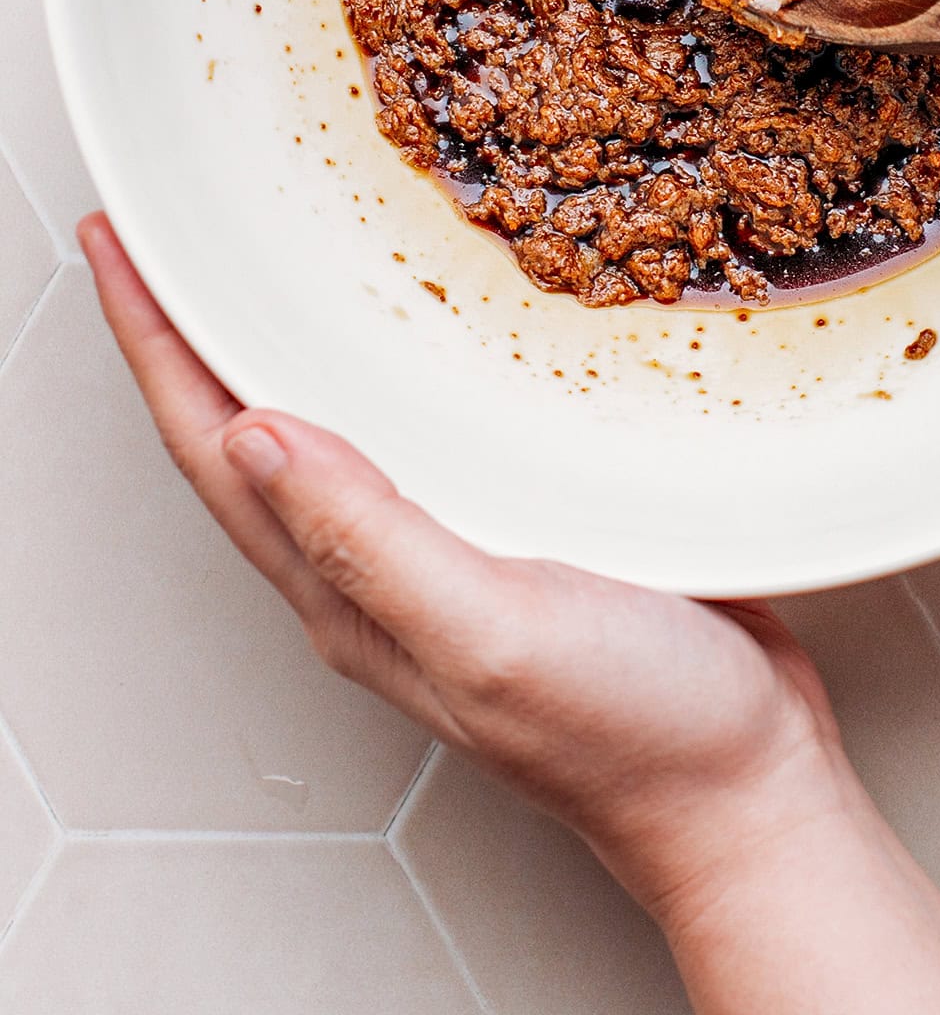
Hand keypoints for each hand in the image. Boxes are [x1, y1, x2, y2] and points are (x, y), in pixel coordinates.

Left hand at [79, 213, 939, 1013]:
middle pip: (250, 427)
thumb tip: (253, 434)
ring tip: (264, 259)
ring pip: (333, 424)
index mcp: (347, 590)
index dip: (152, 343)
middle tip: (172, 232)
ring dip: (282, 341)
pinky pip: (422, 428)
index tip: (118, 247)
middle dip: (194, 330)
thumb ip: (369, 540)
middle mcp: (378, 566)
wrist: (744, 784)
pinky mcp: (520, 525)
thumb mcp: (489, 633)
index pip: (212, 447)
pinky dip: (393, 363)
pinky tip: (418, 325)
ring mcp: (447, 546)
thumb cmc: (628, 733)